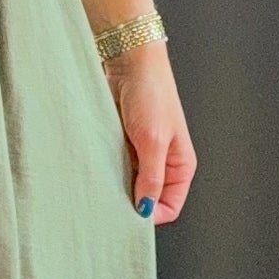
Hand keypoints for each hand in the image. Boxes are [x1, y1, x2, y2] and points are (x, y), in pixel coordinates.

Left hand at [111, 43, 193, 224]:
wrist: (130, 62)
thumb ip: (150, 179)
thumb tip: (145, 211)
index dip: (151, 215)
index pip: (170, 207)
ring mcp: (143, 155)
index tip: (128, 216)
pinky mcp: (125, 145)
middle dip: (130, 203)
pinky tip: (98, 167)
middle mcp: (164, 163)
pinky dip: (107, 171)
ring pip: (130, 185)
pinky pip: (116, 168)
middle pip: (148, 198)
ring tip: (103, 182)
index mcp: (181, 166)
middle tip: (110, 203)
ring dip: (116, 185)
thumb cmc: (151, 94)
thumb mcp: (153, 142)